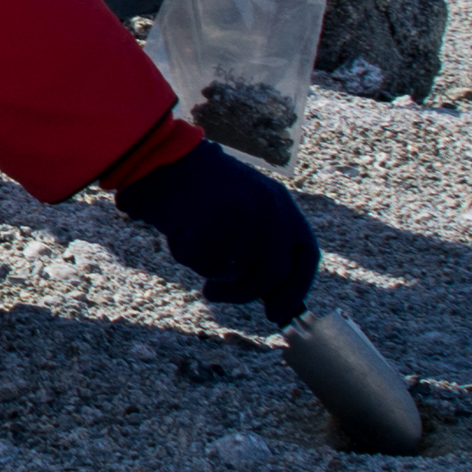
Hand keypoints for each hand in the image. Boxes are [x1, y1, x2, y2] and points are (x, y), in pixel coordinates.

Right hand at [116, 140, 317, 320]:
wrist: (165, 159)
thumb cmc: (203, 188)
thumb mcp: (248, 206)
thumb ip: (266, 242)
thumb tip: (272, 294)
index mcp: (283, 205)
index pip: (306, 257)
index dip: (295, 289)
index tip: (276, 312)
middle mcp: (271, 214)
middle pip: (273, 274)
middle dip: (244, 293)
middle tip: (214, 295)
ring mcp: (244, 221)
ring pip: (234, 272)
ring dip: (209, 266)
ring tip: (192, 234)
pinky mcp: (215, 228)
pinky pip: (202, 263)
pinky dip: (186, 254)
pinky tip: (180, 228)